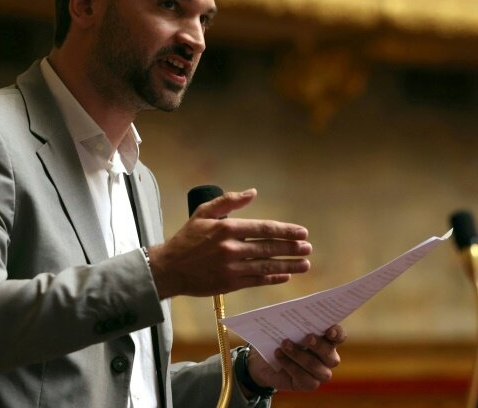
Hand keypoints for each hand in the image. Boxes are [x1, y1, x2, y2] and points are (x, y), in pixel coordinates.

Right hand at [148, 188, 310, 298]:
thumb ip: (229, 201)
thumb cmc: (187, 239)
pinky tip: (285, 276)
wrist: (169, 268)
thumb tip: (252, 193)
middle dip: (292, 248)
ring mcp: (231, 268)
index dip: (286, 231)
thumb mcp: (204, 213)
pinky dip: (273, 279)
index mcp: (227, 228)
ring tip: (304, 265)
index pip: (264, 229)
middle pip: (269, 248)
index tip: (302, 233)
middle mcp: (231, 248)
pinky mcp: (230, 284)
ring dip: (288, 265)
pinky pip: (257, 281)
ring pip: (266, 266)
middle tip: (308, 249)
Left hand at [246, 325, 345, 392]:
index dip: (337, 333)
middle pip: (331, 356)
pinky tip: (279, 356)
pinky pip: (305, 379)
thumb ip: (294, 318)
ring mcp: (319, 373)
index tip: (329, 330)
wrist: (263, 361)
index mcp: (326, 340)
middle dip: (319, 346)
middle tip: (308, 337)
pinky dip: (291, 366)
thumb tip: (294, 308)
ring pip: (317, 369)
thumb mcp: (284, 325)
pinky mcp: (307, 384)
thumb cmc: (278, 338)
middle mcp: (327, 358)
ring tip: (285, 344)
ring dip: (300, 356)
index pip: (339, 336)